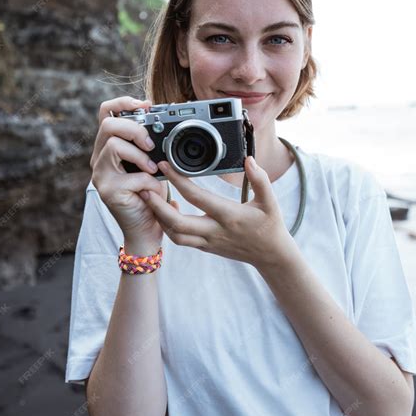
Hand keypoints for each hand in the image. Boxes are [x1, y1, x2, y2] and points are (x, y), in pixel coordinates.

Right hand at [89, 95, 177, 243]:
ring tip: (153, 168)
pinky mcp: (108, 192)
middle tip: (152, 144)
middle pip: (107, 125)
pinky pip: (132, 175)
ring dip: (140, 154)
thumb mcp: (152, 164)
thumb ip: (150, 145)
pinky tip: (153, 190)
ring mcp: (100, 176)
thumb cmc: (150, 196)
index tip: (146, 105)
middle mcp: (99, 160)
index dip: (123, 102)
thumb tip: (161, 121)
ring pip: (114, 146)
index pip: (105, 113)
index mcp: (108, 148)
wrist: (146, 230)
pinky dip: (150, 181)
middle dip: (134, 129)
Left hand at [146, 156, 291, 267]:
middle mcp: (215, 231)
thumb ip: (260, 180)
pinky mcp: (205, 247)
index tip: (166, 166)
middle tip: (145, 188)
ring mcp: (208, 241)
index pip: (197, 197)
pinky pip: (181, 239)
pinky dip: (169, 226)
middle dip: (157, 206)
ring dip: (160, 217)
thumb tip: (249, 160)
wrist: (270, 255)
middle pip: (176, 223)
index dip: (179, 181)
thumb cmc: (270, 226)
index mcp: (228, 216)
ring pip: (174, 235)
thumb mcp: (270, 202)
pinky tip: (168, 210)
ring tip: (151, 199)